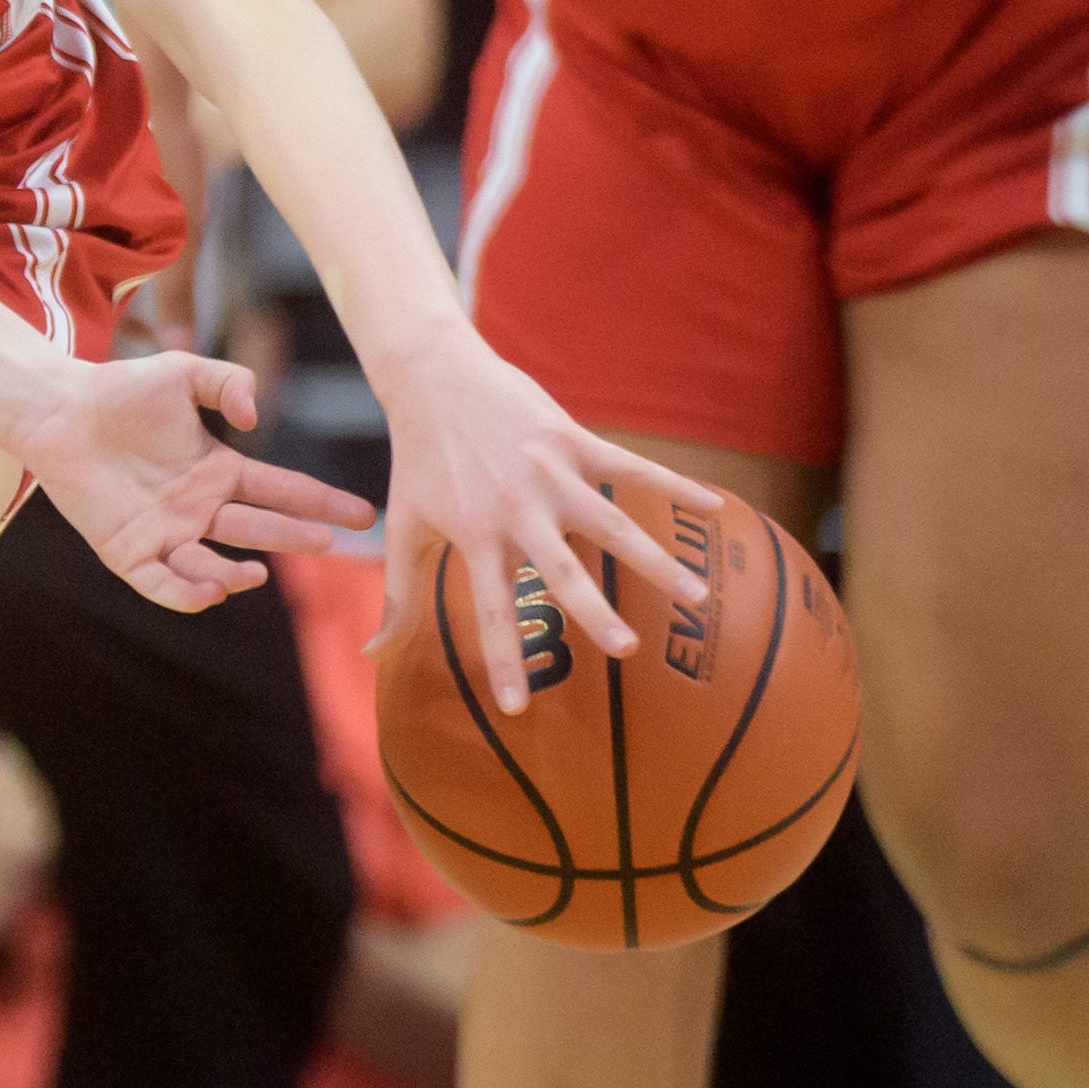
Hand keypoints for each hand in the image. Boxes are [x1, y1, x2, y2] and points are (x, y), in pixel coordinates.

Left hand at [17, 352, 374, 610]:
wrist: (58, 409)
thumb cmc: (119, 388)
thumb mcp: (184, 373)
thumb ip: (229, 382)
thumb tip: (256, 421)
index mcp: (217, 471)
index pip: (281, 490)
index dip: (320, 502)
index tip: (361, 514)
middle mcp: (198, 508)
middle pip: (258, 529)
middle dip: (296, 537)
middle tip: (330, 544)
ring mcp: (164, 532)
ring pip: (212, 566)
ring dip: (235, 576)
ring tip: (252, 573)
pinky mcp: (127, 552)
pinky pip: (163, 583)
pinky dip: (187, 592)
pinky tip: (210, 589)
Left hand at [368, 316, 713, 711]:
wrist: (433, 378)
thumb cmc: (419, 461)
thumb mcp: (403, 528)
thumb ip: (397, 596)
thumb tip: (373, 655)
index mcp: (475, 536)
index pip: (491, 611)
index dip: (503, 660)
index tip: (518, 709)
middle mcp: (516, 509)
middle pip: (561, 570)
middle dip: (593, 611)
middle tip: (626, 648)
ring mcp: (549, 473)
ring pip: (611, 523)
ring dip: (655, 560)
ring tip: (694, 597)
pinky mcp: (573, 440)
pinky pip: (632, 467)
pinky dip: (674, 484)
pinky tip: (715, 506)